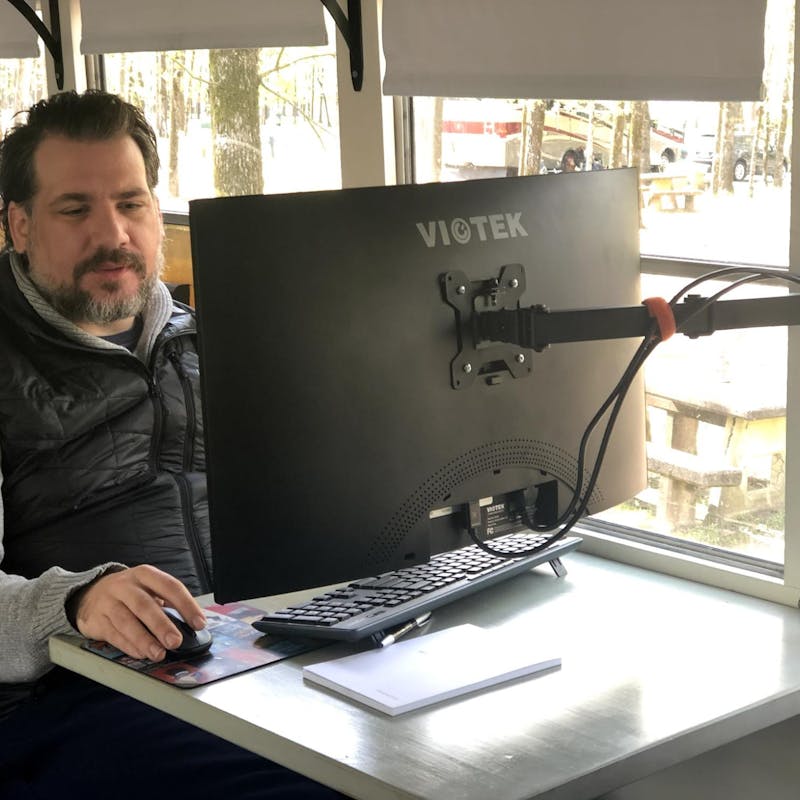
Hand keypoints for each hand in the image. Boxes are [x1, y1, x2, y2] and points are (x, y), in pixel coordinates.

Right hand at [68, 565, 206, 661]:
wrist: (89, 594)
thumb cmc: (129, 593)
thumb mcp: (148, 588)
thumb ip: (167, 603)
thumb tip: (190, 624)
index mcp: (145, 574)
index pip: (170, 587)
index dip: (186, 605)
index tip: (198, 623)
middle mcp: (125, 586)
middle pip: (145, 605)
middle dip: (162, 625)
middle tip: (175, 641)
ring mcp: (108, 602)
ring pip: (126, 622)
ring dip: (145, 640)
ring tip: (159, 653)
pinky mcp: (96, 620)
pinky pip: (114, 635)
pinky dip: (129, 646)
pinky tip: (141, 653)